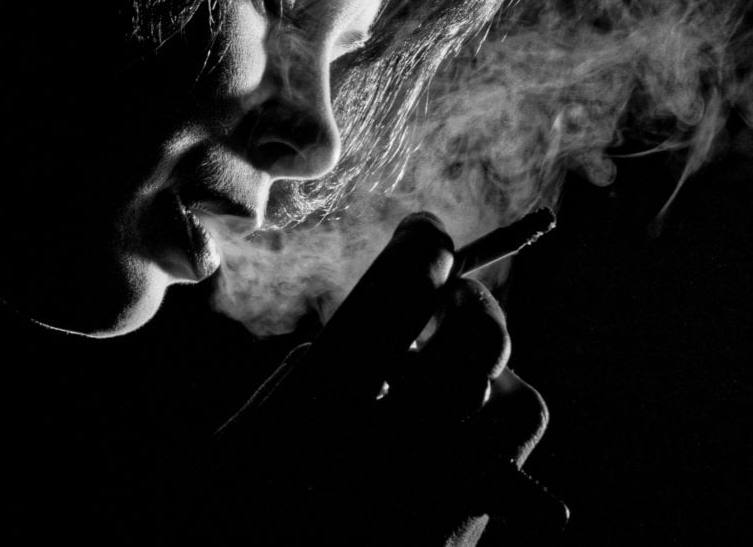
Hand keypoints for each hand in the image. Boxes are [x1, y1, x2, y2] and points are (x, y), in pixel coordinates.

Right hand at [193, 213, 566, 545]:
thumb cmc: (231, 519)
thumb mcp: (243, 444)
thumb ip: (312, 381)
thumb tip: (383, 338)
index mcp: (321, 411)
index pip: (400, 293)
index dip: (423, 247)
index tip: (426, 235)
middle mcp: (397, 448)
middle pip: (479, 337)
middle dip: (471, 303)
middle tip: (448, 300)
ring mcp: (445, 501)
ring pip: (521, 402)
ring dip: (497, 377)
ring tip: (455, 382)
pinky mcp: (462, 537)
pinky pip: (515, 470)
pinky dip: (498, 441)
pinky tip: (457, 445)